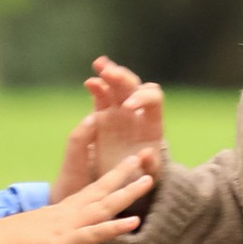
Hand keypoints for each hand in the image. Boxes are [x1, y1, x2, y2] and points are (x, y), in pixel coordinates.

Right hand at [0, 152, 152, 243]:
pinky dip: (116, 227)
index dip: (109, 181)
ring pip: (104, 206)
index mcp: (58, 213)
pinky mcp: (66, 243)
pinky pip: (95, 233)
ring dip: (128, 193)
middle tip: (144, 157)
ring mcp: (67, 226)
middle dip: (124, 174)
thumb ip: (42, 238)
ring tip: (150, 180)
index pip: (88, 193)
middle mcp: (65, 215)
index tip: (125, 169)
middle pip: (100, 190)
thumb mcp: (28, 239)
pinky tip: (135, 221)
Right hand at [75, 53, 167, 184]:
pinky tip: (89, 82)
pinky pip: (101, 94)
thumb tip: (147, 153)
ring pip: (117, 84)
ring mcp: (120, 110)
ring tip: (98, 64)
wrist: (125, 179)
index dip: (143, 98)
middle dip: (123, 78)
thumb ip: (149, 166)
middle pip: (135, 85)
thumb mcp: (148, 176)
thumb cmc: (141, 177)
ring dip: (109, 72)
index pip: (153, 99)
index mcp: (152, 123)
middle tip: (110, 74)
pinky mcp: (105, 113)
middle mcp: (137, 112)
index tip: (128, 107)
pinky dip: (97, 85)